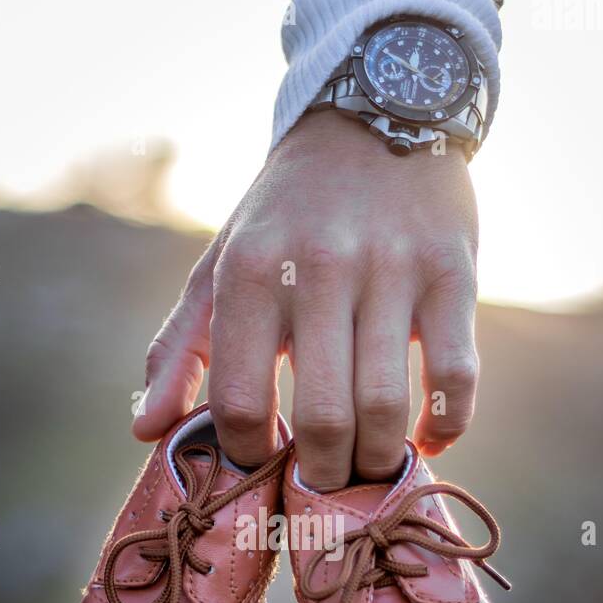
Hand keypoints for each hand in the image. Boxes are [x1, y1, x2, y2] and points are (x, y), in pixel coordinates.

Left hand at [133, 108, 479, 489]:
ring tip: (370, 471)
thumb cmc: (284, 215)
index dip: (250, 456)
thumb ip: (179, 349)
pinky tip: (426, 441)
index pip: (241, 403)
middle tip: (324, 487)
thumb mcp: (220, 267)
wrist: (374, 115)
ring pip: (387, 405)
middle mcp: (317, 268)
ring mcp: (391, 270)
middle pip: (322, 418)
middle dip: (322, 475)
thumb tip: (146, 432)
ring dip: (379, 461)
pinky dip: (444, 426)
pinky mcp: (454, 272)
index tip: (264, 465)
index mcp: (249, 273)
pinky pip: (455, 375)